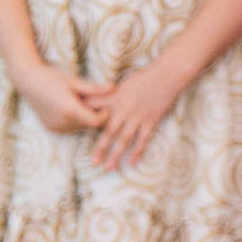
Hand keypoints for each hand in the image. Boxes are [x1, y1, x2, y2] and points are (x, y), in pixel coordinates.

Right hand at [14, 61, 109, 133]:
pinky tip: (67, 107)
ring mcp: (56, 127)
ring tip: (78, 102)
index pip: (96, 122)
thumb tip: (113, 87)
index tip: (104, 105)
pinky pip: (68, 128)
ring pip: (78, 127)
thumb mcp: (74, 81)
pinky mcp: (51, 128)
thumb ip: (94, 88)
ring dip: (82, 118)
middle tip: (90, 100)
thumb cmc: (51, 78)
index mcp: (71, 110)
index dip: (104, 115)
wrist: (28, 82)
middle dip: (92, 114)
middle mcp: (63, 122)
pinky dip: (72, 120)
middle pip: (88, 124)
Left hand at [88, 57, 188, 172]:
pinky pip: (143, 139)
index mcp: (115, 98)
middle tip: (93, 162)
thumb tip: (87, 103)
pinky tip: (132, 163)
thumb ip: (105, 96)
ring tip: (109, 168)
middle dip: (100, 148)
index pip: (96, 110)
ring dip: (116, 154)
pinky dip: (137, 152)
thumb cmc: (143, 78)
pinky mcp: (151, 120)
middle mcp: (124, 109)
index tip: (74, 131)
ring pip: (125, 139)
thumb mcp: (121, 85)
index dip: (85, 120)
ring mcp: (138, 116)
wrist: (167, 74)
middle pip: (109, 131)